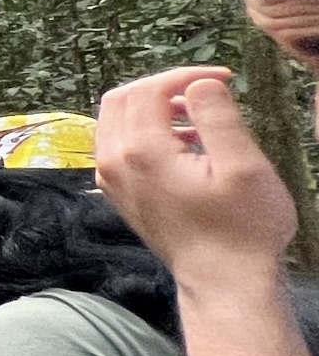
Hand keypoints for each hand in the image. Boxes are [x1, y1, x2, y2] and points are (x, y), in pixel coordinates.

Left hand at [98, 68, 298, 287]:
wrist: (224, 281)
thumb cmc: (242, 228)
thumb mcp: (243, 166)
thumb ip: (217, 116)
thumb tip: (198, 84)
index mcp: (141, 152)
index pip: (148, 88)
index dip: (185, 74)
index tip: (223, 78)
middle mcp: (114, 164)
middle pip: (122, 98)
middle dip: (165, 85)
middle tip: (208, 91)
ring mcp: (112, 180)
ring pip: (117, 121)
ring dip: (155, 108)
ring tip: (202, 118)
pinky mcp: (120, 193)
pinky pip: (120, 145)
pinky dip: (148, 132)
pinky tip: (188, 143)